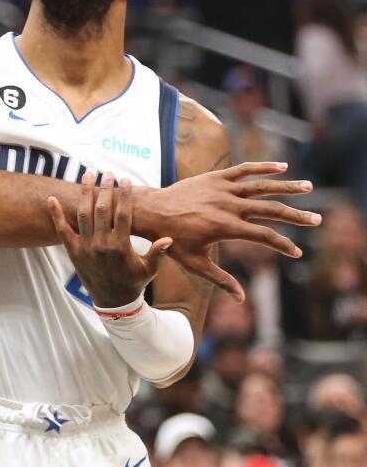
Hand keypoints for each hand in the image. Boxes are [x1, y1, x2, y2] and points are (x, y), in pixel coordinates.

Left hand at [49, 173, 172, 307]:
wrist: (112, 301)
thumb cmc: (134, 282)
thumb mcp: (149, 269)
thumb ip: (157, 253)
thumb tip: (169, 238)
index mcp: (121, 246)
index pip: (123, 215)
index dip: (124, 196)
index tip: (125, 180)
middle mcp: (101, 244)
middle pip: (102, 210)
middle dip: (105, 189)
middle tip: (107, 173)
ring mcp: (85, 247)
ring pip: (83, 215)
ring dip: (84, 193)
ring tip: (87, 176)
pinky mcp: (73, 251)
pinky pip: (62, 231)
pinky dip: (56, 215)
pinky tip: (50, 199)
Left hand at [134, 162, 319, 299]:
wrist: (150, 212)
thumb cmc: (171, 241)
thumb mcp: (195, 264)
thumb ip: (221, 279)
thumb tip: (241, 299)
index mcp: (225, 227)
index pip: (264, 236)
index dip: (283, 245)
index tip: (296, 252)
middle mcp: (227, 206)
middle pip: (270, 210)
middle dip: (296, 216)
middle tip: (317, 220)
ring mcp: (222, 190)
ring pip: (262, 186)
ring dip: (287, 187)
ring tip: (309, 187)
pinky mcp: (215, 177)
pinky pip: (243, 170)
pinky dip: (263, 167)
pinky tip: (283, 167)